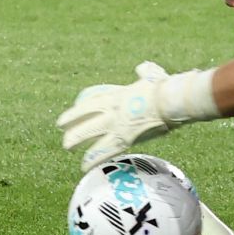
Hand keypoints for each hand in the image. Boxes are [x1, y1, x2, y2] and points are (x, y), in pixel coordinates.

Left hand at [57, 61, 173, 170]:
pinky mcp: (125, 139)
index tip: (65, 120)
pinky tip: (85, 166)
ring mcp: (116, 125)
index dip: (75, 113)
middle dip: (73, 129)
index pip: (89, 105)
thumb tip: (143, 68)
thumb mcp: (149, 76)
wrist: (170, 102)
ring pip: (90, 136)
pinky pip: (106, 151)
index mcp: (115, 96)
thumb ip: (144, 72)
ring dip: (77, 142)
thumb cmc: (162, 88)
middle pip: (85, 121)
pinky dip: (94, 159)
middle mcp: (111, 111)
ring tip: (67, 148)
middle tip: (63, 136)